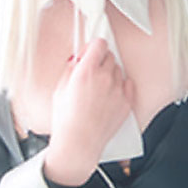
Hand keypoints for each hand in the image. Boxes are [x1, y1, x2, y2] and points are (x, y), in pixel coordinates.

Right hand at [44, 38, 133, 184]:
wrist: (79, 143)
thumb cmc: (66, 120)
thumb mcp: (60, 89)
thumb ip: (71, 69)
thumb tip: (79, 59)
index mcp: (86, 71)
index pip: (99, 44)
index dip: (93, 47)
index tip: (90, 53)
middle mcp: (104, 78)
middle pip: (109, 56)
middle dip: (100, 61)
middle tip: (92, 73)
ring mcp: (118, 90)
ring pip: (118, 70)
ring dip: (110, 74)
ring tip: (98, 89)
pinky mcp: (126, 102)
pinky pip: (128, 84)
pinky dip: (120, 86)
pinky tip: (110, 95)